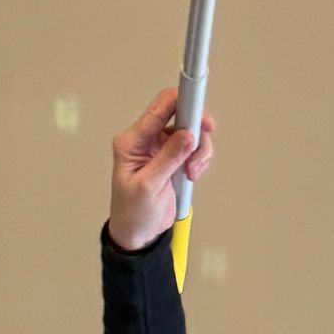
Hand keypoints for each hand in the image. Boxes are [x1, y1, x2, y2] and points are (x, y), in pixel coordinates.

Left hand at [107, 87, 213, 250]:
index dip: (182, 101)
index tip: (201, 109)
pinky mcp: (173, 157)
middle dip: (196, 131)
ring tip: (192, 174)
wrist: (138, 233)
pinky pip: (194, 147)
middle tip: (200, 148)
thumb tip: (188, 135)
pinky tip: (192, 175)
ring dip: (198, 151)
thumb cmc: (134, 211)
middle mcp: (147, 138)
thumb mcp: (149, 185)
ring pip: (191, 132)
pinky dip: (199, 159)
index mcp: (133, 140)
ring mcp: (161, 147)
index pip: (159, 108)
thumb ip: (169, 158)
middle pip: (180, 115)